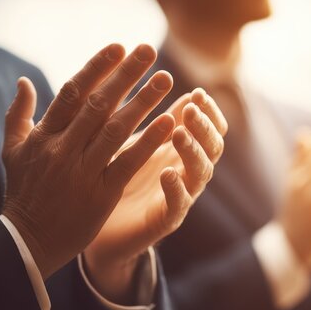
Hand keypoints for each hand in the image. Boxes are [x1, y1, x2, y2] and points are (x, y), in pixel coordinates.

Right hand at [1, 44, 175, 277]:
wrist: (28, 242)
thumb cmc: (24, 192)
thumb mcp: (12, 151)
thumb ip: (19, 114)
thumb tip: (24, 80)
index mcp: (44, 136)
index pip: (72, 93)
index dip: (96, 68)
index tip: (118, 47)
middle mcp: (62, 150)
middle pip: (98, 105)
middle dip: (125, 75)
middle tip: (148, 50)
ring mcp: (82, 172)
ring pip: (116, 130)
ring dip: (143, 102)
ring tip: (165, 79)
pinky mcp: (101, 194)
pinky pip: (128, 163)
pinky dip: (149, 142)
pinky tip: (169, 122)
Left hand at [83, 89, 227, 302]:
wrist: (97, 229)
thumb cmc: (119, 178)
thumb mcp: (137, 142)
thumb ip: (157, 118)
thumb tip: (168, 80)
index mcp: (183, 151)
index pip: (211, 128)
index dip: (209, 112)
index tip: (198, 93)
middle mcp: (188, 172)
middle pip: (213, 146)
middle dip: (204, 126)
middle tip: (190, 110)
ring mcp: (181, 196)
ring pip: (201, 173)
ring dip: (192, 151)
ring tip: (179, 134)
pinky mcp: (165, 220)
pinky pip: (178, 205)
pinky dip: (176, 189)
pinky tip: (167, 173)